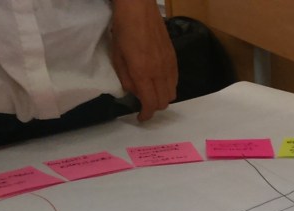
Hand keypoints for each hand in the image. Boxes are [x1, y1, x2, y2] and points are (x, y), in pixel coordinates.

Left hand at [109, 0, 176, 120]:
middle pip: (164, 102)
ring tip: (152, 93)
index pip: (151, 104)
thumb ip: (126, 79)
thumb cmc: (123, 31)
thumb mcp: (117, 58)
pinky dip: (169, 86)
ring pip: (173, 92)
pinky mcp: (174, 57)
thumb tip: (135, 93)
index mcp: (143, 73)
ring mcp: (169, 65)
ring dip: (163, 98)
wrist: (138, 10)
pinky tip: (159, 80)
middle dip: (154, 108)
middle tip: (144, 105)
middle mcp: (160, 72)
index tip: (141, 117)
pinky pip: (175, 80)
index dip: (146, 115)